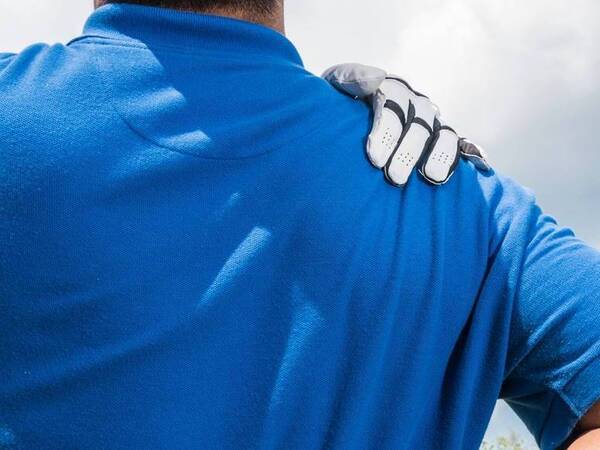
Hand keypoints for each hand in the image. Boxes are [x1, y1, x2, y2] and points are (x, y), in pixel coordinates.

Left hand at [322, 63, 489, 185]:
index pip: (392, 105)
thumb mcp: (336, 84)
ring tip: (432, 178)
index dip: (386, 131)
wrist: (345, 116)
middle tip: (394, 178)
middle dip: (407, 152)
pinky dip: (473, 153)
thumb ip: (351, 78)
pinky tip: (482, 165)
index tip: (374, 158)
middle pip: (418, 125)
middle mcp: (416, 105)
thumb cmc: (338, 103)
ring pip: (443, 135)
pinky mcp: (442, 139)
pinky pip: (463, 144)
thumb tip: (377, 78)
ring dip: (440, 156)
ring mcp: (432, 122)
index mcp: (392, 89)